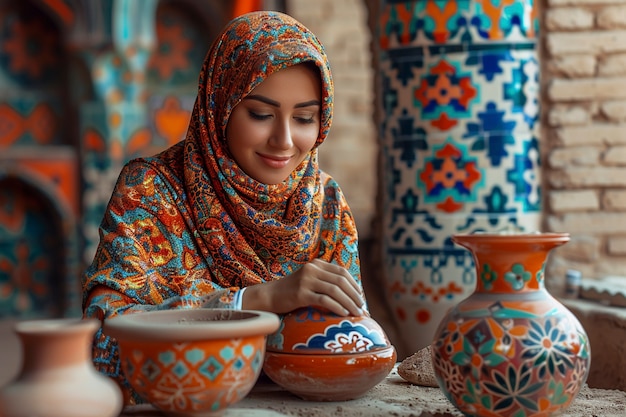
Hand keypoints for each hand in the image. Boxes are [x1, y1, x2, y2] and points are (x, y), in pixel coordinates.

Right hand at [242, 259, 365, 315]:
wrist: (270, 296)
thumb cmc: (292, 292)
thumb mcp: (309, 281)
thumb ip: (325, 281)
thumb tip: (349, 294)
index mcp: (316, 264)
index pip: (341, 272)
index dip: (354, 285)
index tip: (361, 297)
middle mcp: (312, 269)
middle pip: (341, 281)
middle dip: (354, 295)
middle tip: (362, 308)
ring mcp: (306, 281)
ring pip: (335, 291)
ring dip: (349, 303)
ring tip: (356, 314)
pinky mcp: (301, 294)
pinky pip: (324, 300)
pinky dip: (337, 307)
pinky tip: (343, 314)